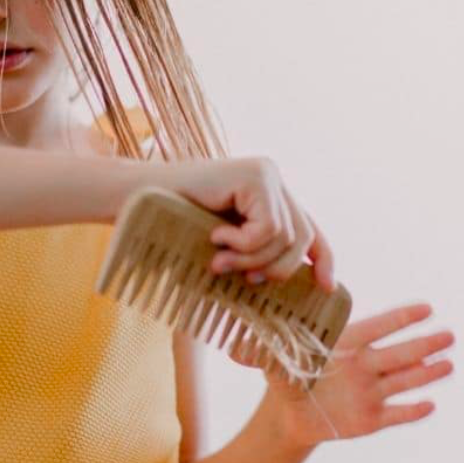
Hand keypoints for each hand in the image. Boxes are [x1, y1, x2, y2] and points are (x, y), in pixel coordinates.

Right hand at [167, 156, 335, 292]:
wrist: (136, 200)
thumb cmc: (171, 225)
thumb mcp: (222, 245)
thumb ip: (252, 253)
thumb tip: (283, 282)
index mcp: (268, 194)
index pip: (309, 229)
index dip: (323, 259)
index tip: (327, 288)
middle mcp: (273, 178)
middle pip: (301, 238)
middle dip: (276, 268)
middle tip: (242, 279)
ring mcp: (266, 174)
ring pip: (284, 237)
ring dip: (250, 259)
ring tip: (219, 260)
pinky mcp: (255, 176)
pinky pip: (268, 228)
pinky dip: (243, 244)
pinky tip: (216, 237)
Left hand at [229, 302, 455, 447]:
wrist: (289, 416)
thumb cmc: (286, 378)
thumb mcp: (273, 361)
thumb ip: (259, 350)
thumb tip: (229, 343)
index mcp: (346, 345)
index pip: (377, 327)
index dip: (400, 318)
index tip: (426, 307)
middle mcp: (365, 366)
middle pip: (399, 353)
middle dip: (423, 344)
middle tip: (448, 334)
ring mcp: (372, 392)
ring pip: (404, 380)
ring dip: (426, 373)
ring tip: (447, 364)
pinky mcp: (372, 419)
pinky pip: (396, 414)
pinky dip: (411, 411)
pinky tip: (429, 405)